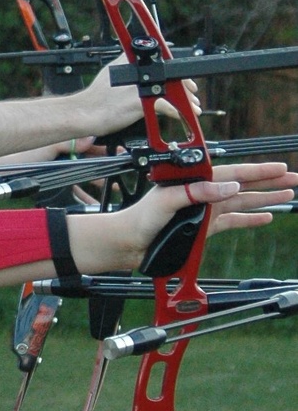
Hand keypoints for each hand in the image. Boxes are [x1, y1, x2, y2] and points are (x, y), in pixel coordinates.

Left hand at [71, 162, 297, 274]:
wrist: (129, 243)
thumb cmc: (141, 218)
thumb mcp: (167, 201)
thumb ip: (197, 192)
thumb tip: (228, 185)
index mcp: (195, 181)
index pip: (233, 173)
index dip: (258, 170)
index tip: (279, 166)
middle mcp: (203, 193)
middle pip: (243, 184)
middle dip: (269, 181)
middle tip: (294, 177)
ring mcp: (205, 210)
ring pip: (242, 201)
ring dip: (265, 198)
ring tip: (288, 194)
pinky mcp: (204, 227)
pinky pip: (233, 221)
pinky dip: (250, 219)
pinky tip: (266, 216)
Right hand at [78, 65, 202, 137]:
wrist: (84, 112)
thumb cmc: (95, 99)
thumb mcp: (110, 72)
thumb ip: (124, 64)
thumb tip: (131, 58)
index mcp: (130, 60)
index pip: (161, 60)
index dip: (175, 68)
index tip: (182, 77)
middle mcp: (137, 70)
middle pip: (170, 73)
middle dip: (185, 84)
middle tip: (192, 93)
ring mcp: (139, 85)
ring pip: (172, 89)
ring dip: (186, 99)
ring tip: (193, 107)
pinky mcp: (139, 102)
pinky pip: (166, 106)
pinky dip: (178, 112)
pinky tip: (183, 116)